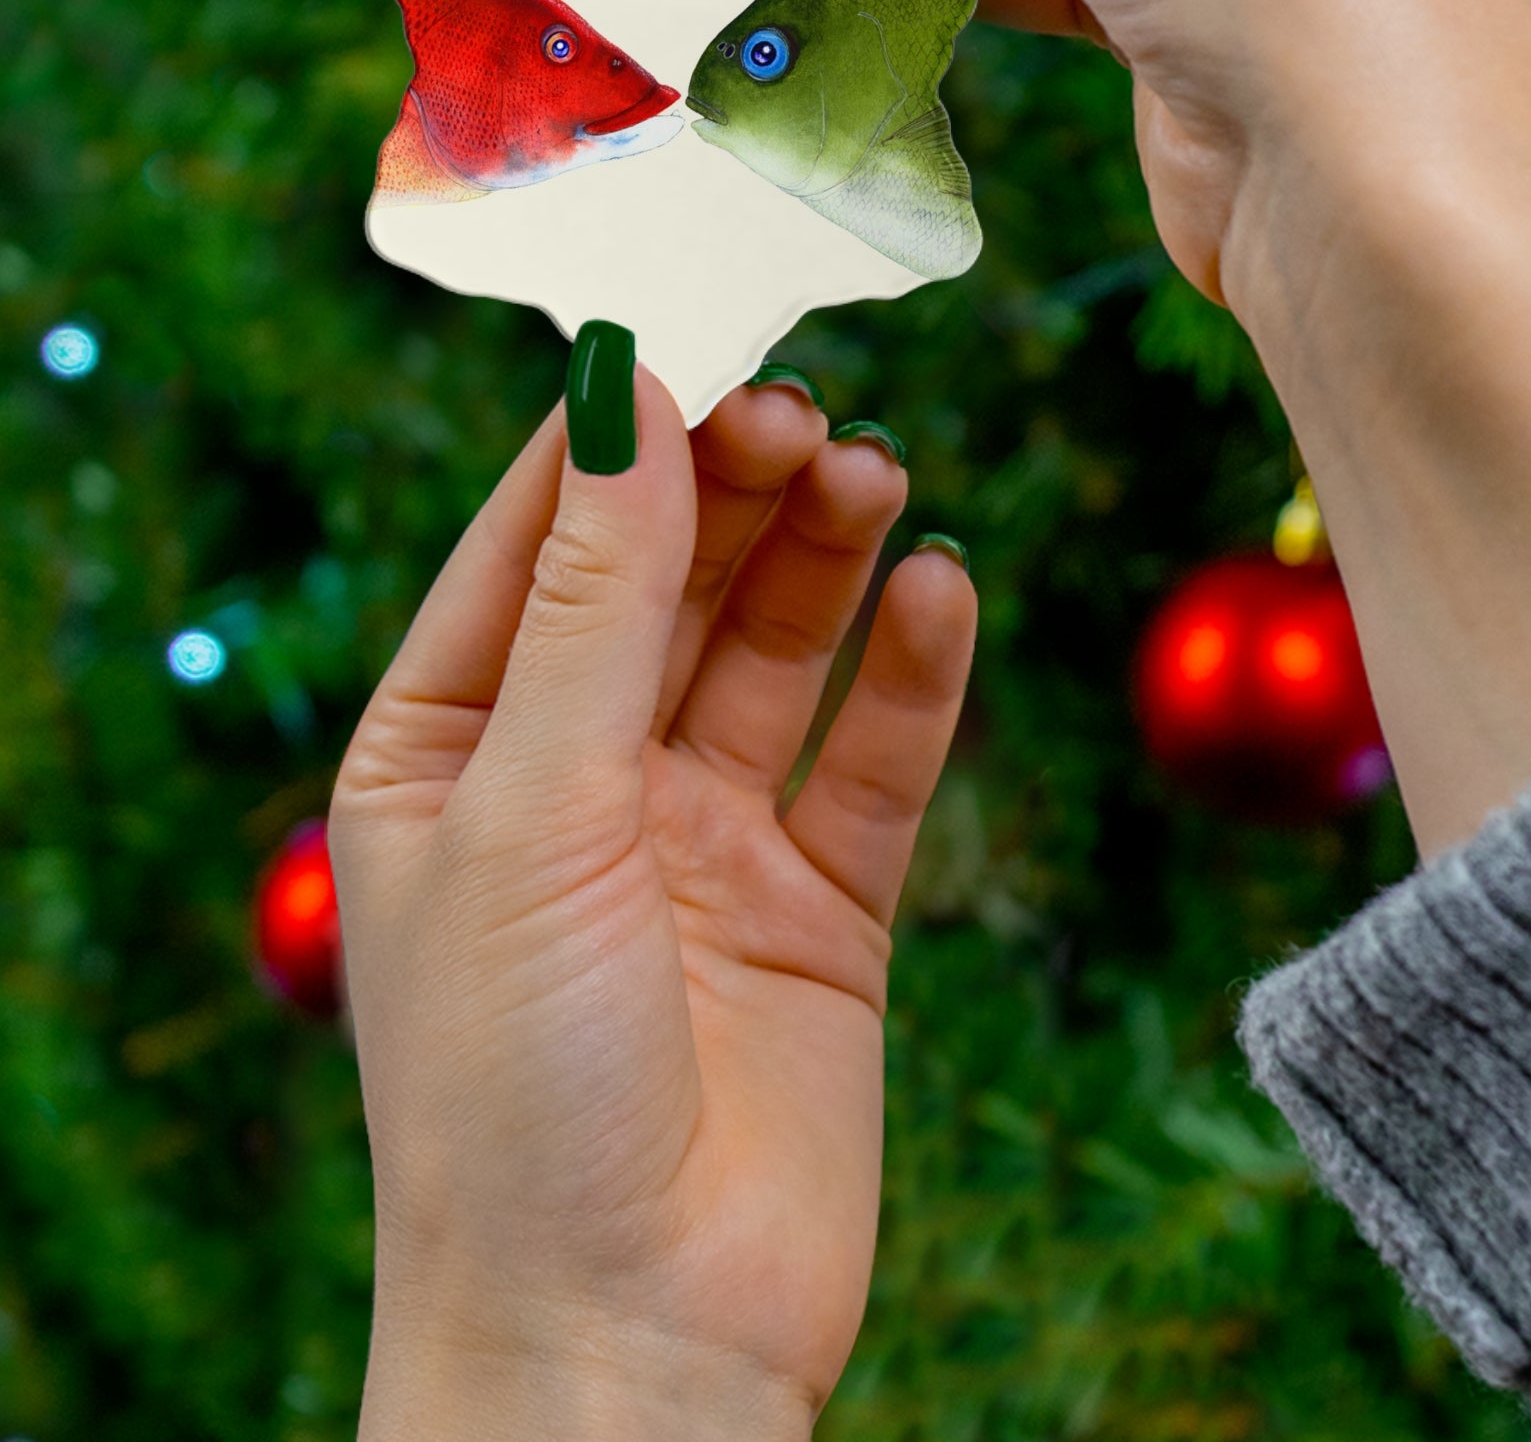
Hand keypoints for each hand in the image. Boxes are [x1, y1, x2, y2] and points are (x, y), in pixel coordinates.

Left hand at [330, 367, 973, 1438]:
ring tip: (878, 472)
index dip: (614, 436)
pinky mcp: (822, 907)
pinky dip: (913, 673)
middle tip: (808, 408)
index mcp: (453, 753)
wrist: (632, 1347)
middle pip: (672, 581)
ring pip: (778, 650)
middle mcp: (579, 783)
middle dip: (735, 488)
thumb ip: (594, 601)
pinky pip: (875, 758)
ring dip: (827, 556)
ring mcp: (706, 843)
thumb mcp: (532, 811)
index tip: (696, 327)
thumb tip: (625, 391)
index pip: (535, 544)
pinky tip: (943, 591)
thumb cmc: (516, 1093)